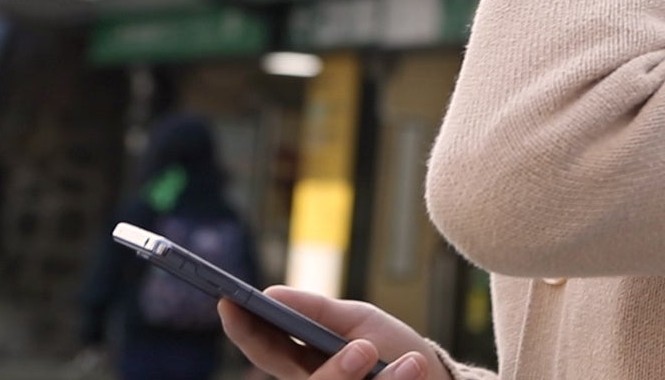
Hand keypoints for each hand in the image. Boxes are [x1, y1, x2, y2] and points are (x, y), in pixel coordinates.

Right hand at [220, 287, 448, 379]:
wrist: (434, 379)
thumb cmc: (393, 349)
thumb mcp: (359, 322)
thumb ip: (317, 311)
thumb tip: (270, 294)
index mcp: (304, 364)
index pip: (265, 350)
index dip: (244, 330)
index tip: (229, 302)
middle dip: (337, 374)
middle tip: (366, 350)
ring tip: (408, 362)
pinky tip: (414, 367)